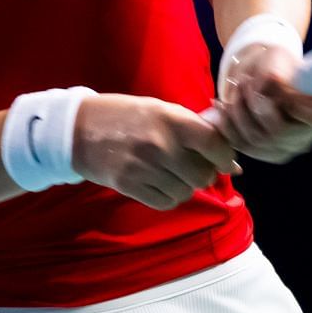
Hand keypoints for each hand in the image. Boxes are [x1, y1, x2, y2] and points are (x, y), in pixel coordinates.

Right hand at [72, 93, 242, 210]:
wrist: (78, 129)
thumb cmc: (126, 116)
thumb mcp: (161, 110)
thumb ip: (195, 131)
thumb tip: (233, 163)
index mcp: (171, 120)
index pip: (215, 144)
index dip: (224, 156)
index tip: (222, 160)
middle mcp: (160, 144)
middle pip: (203, 175)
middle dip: (203, 174)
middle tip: (192, 166)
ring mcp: (144, 167)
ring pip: (186, 192)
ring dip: (185, 187)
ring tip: (172, 174)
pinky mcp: (129, 185)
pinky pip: (165, 202)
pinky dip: (168, 197)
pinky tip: (159, 184)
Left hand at [206, 44, 311, 163]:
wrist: (267, 75)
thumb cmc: (278, 64)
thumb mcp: (279, 58)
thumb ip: (275, 74)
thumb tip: (268, 86)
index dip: (294, 104)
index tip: (273, 83)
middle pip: (280, 131)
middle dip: (254, 105)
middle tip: (243, 82)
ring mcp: (294, 147)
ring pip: (258, 139)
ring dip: (237, 112)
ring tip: (233, 90)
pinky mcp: (271, 154)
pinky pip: (244, 146)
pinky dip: (227, 125)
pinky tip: (220, 108)